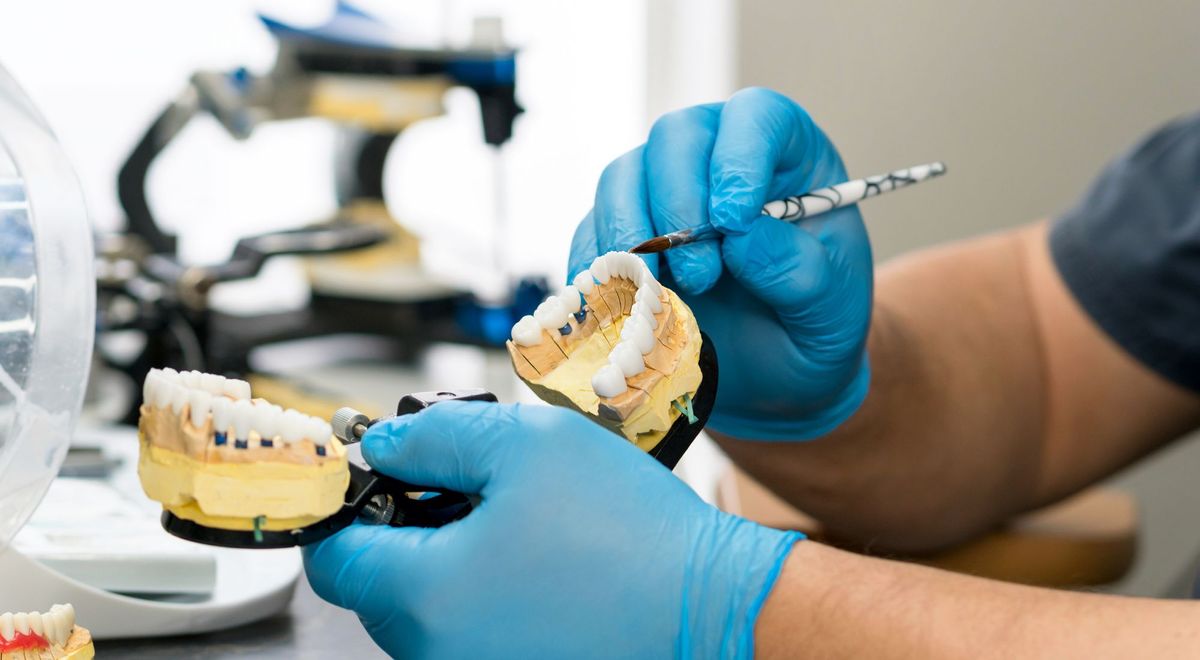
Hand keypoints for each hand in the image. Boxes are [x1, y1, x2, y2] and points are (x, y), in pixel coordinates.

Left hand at [304, 401, 799, 658]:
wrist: (711, 605)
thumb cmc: (631, 533)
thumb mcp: (526, 443)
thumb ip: (434, 436)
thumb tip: (383, 445)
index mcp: (428, 595)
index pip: (334, 559)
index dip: (349, 506)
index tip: (380, 478)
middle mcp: (441, 653)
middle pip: (377, 586)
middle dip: (406, 529)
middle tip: (465, 488)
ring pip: (425, 612)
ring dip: (448, 563)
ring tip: (514, 523)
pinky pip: (469, 636)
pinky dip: (484, 598)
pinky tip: (536, 563)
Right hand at [569, 87, 872, 439]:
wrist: (774, 371)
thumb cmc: (811, 324)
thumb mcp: (832, 308)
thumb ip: (799, 271)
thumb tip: (742, 236)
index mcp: (784, 154)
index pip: (755, 118)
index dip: (739, 156)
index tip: (734, 219)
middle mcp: (715, 156)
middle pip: (676, 137)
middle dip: (677, 203)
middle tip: (701, 276)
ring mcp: (660, 191)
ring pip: (622, 177)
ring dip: (630, 234)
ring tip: (658, 297)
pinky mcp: (621, 233)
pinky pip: (593, 232)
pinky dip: (599, 270)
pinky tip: (620, 308)